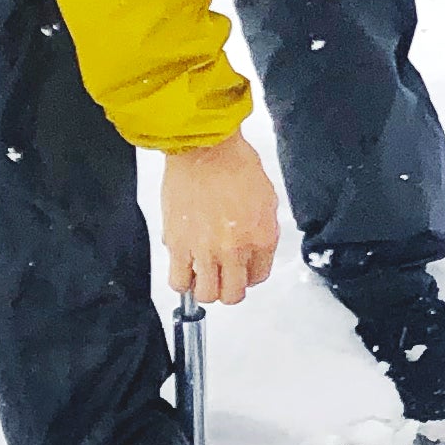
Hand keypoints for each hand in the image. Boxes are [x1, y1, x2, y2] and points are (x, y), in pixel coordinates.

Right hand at [161, 135, 281, 305]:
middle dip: (229, 289)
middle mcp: (235, 250)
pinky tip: (184, 267)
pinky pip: (178, 281)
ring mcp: (205, 250)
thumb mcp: (267, 198)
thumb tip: (253, 249)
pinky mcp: (178, 245)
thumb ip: (262, 230)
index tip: (242, 269)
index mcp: (262, 238)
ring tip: (202, 274)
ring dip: (205, 288)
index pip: (259, 277)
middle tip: (223, 277)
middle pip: (233, 294)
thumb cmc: (235, 163)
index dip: (249, 275)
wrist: (205, 149)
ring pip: (206, 295)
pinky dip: (182, 281)